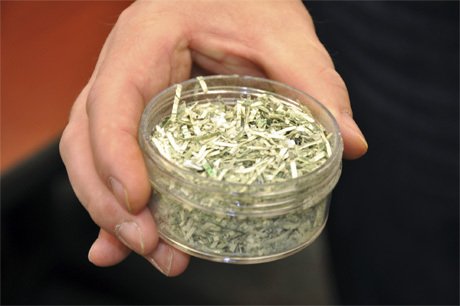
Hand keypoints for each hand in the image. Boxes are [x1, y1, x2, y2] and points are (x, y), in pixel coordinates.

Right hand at [60, 0, 366, 275]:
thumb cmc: (247, 1)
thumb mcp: (284, 35)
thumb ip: (315, 85)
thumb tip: (350, 144)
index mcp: (147, 39)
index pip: (111, 100)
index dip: (115, 155)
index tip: (140, 202)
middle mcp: (122, 67)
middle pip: (87, 141)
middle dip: (110, 201)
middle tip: (152, 244)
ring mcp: (124, 94)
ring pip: (90, 158)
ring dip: (111, 213)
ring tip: (154, 252)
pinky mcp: (136, 116)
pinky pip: (112, 161)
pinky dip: (115, 204)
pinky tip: (123, 240)